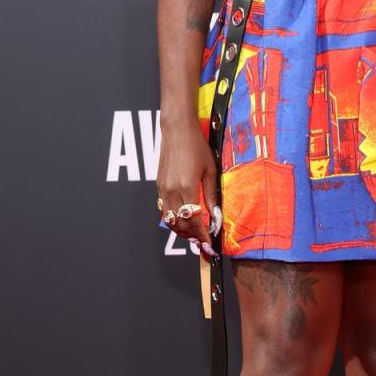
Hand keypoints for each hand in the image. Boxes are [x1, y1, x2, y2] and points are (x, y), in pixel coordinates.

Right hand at [156, 122, 220, 257]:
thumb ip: (212, 195)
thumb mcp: (210, 170)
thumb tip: (217, 216)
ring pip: (170, 220)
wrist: (177, 130)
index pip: (194, 221)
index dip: (202, 236)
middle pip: (180, 225)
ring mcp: (163, 189)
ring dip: (181, 232)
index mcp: (187, 187)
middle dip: (192, 237)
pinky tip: (184, 221)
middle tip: (203, 244)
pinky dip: (174, 220)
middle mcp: (172, 191)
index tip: (209, 245)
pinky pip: (165, 210)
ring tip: (194, 236)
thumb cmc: (196, 146)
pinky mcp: (159, 186)